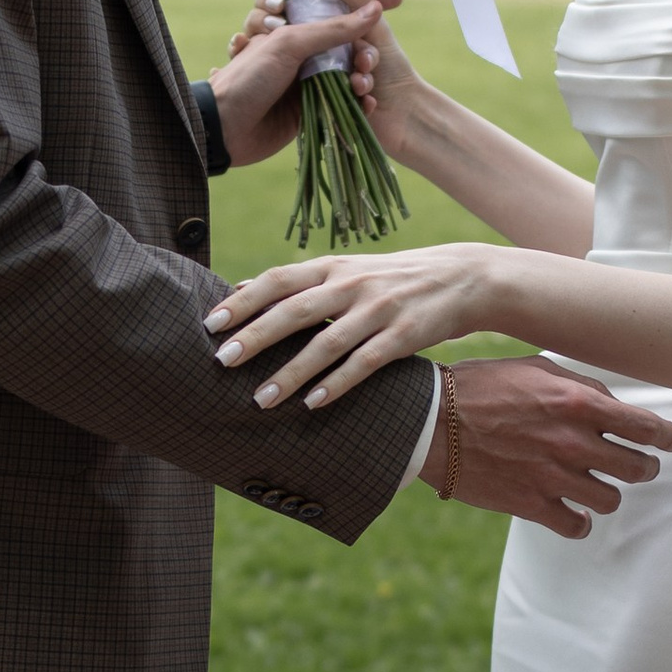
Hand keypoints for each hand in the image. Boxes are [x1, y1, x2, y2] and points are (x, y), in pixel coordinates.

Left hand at [208, 242, 499, 404]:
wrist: (461, 278)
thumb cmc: (390, 279)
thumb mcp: (344, 269)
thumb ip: (297, 282)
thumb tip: (241, 288)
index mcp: (331, 267)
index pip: (278, 280)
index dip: (243, 301)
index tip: (210, 323)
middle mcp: (351, 285)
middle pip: (295, 311)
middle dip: (256, 336)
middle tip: (221, 361)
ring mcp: (379, 310)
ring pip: (327, 343)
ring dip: (291, 373)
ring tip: (261, 399)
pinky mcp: (404, 336)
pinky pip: (365, 363)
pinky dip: (337, 384)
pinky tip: (313, 404)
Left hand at [209, 0, 405, 169]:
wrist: (223, 129)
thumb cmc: (248, 78)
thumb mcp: (289, 44)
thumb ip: (332, 29)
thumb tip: (375, 9)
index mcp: (292, 25)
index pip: (334, 6)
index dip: (363, 3)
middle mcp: (300, 49)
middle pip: (345, 42)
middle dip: (367, 48)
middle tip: (377, 59)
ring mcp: (305, 80)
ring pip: (346, 72)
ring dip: (363, 77)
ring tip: (369, 83)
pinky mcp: (308, 109)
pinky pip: (341, 101)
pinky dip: (357, 103)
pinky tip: (369, 104)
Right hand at [424, 358, 671, 538]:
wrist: (431, 422)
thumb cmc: (481, 388)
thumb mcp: (535, 369)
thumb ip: (579, 387)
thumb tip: (610, 405)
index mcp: (578, 404)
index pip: (645, 427)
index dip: (667, 438)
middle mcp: (572, 443)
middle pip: (637, 467)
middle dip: (644, 465)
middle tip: (640, 464)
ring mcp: (553, 478)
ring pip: (611, 499)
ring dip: (610, 491)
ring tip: (598, 484)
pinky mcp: (531, 505)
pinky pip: (576, 526)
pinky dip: (581, 522)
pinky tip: (576, 513)